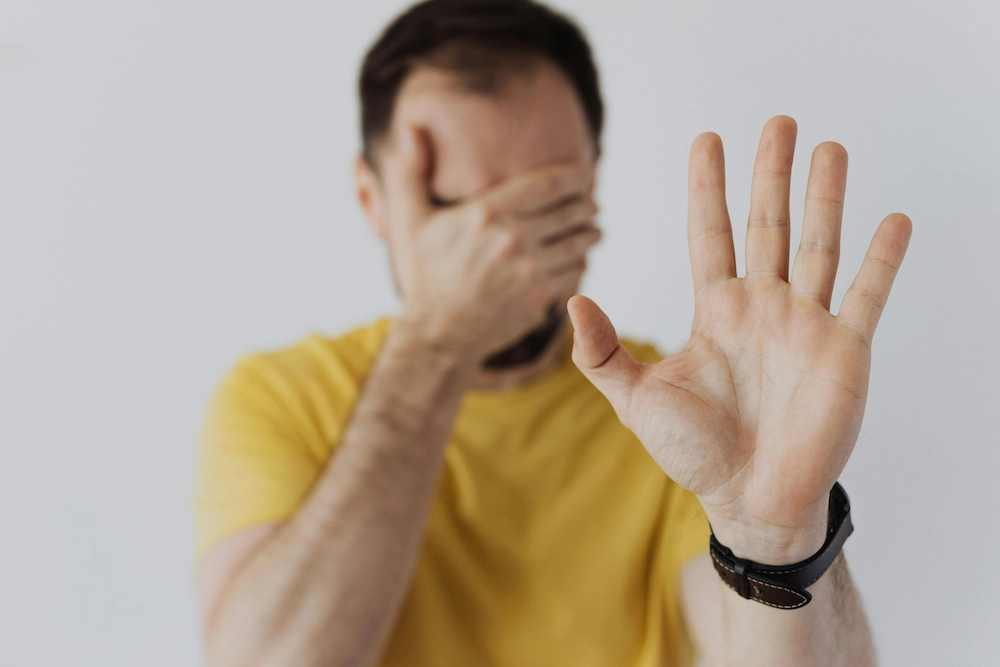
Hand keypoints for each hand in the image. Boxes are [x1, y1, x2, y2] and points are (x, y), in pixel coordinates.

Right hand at [383, 126, 601, 360]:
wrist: (437, 333)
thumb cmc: (425, 273)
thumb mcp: (410, 220)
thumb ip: (409, 172)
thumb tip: (410, 130)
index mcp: (485, 212)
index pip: (547, 183)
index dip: (575, 176)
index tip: (587, 173)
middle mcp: (511, 237)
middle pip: (570, 210)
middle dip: (587, 204)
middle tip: (592, 203)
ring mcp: (529, 269)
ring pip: (578, 241)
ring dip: (591, 232)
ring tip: (593, 229)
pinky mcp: (540, 297)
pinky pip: (575, 271)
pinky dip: (581, 261)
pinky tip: (580, 258)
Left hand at [568, 116, 911, 563]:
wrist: (748, 501)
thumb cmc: (693, 453)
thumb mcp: (636, 400)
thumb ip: (603, 353)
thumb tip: (573, 301)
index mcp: (716, 311)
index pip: (709, 234)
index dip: (707, 188)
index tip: (706, 139)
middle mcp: (762, 307)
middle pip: (767, 225)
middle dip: (771, 174)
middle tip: (778, 122)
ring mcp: (805, 325)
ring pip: (818, 245)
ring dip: (824, 197)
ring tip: (828, 149)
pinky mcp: (843, 350)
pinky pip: (866, 295)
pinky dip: (881, 260)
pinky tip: (892, 221)